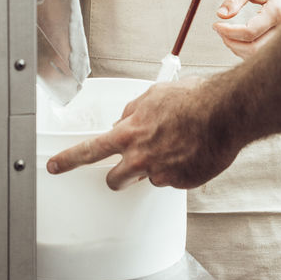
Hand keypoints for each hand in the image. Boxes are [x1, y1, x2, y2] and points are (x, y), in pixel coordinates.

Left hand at [46, 77, 241, 190]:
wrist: (226, 112)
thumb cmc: (194, 99)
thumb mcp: (155, 95)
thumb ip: (135, 110)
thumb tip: (126, 118)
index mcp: (130, 133)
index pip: (89, 150)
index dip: (68, 160)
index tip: (55, 167)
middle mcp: (141, 158)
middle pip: (114, 180)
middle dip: (119, 175)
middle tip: (132, 165)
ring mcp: (161, 174)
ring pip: (147, 179)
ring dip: (154, 170)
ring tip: (175, 150)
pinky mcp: (181, 184)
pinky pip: (172, 181)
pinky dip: (179, 171)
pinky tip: (192, 154)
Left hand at [214, 0, 280, 57]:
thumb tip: (220, 14)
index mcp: (279, 11)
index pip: (249, 32)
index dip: (228, 32)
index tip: (215, 24)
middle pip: (255, 51)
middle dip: (232, 43)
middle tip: (219, 30)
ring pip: (261, 57)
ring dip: (239, 48)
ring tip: (228, 33)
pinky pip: (267, 53)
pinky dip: (250, 50)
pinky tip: (241, 38)